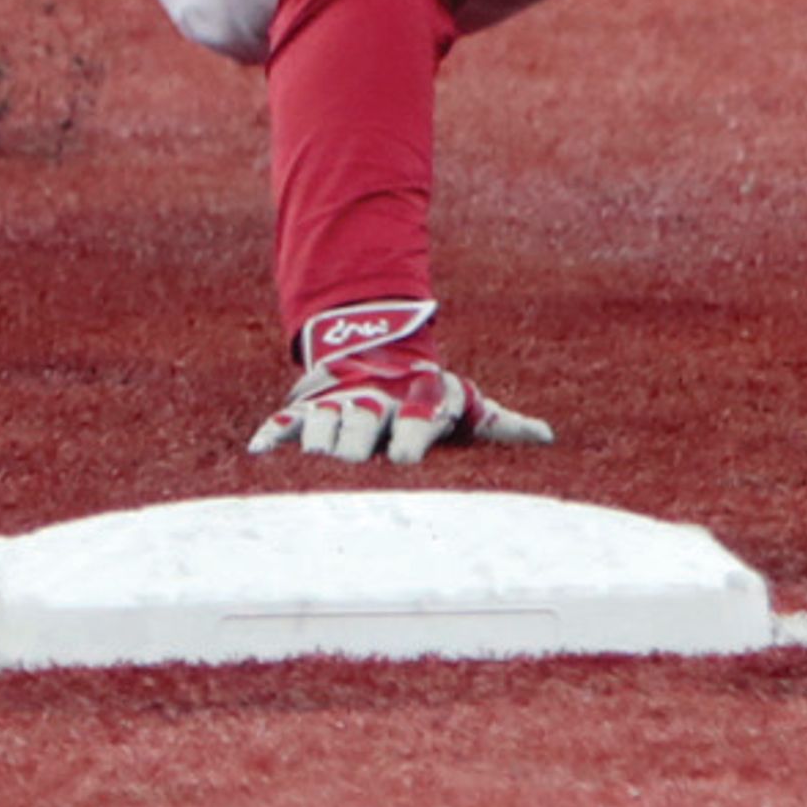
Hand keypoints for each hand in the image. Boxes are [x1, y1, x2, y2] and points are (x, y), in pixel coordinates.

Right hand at [250, 299, 553, 464]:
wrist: (375, 345)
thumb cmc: (427, 393)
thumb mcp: (464, 403)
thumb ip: (500, 424)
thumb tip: (548, 437)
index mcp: (411, 404)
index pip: (412, 421)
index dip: (409, 437)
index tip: (406, 461)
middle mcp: (372, 404)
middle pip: (361, 423)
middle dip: (357, 441)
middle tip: (353, 462)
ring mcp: (336, 404)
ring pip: (322, 422)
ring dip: (318, 438)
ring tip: (315, 458)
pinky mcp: (306, 407)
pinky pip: (283, 421)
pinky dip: (270, 435)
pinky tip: (258, 453)